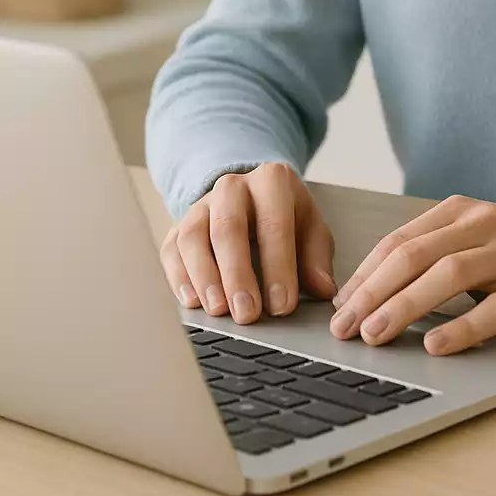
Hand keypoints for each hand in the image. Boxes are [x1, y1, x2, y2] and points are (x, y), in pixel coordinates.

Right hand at [159, 162, 337, 322]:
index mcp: (272, 181)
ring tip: (218, 310)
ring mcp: (201, 204)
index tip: (282, 305)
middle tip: (247, 314)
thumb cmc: (285, 216)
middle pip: (228, 227)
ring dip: (204, 276)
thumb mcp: (309, 226)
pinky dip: (178, 277)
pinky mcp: (178, 224)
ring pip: (193, 236)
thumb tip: (324, 289)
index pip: (274, 223)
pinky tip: (192, 302)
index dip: (278, 266)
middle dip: (237, 274)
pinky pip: (171, 248)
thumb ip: (316, 256)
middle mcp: (232, 186)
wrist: (251, 193)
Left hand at [328, 194, 495, 355]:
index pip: (399, 241)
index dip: (363, 275)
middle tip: (344, 327)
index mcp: (462, 211)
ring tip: (377, 335)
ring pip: (449, 274)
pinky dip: (463, 326)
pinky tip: (437, 344)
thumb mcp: (479, 242)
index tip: (337, 307)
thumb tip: (372, 296)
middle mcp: (485, 223)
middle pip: (415, 254)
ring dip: (406, 305)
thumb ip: (436, 258)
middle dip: (373, 292)